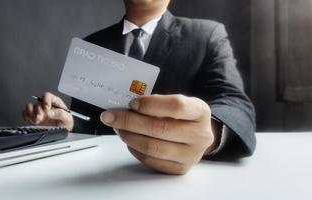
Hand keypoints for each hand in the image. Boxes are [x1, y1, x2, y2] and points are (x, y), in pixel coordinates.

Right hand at [23, 92, 73, 130]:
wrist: (65, 131)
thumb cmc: (67, 123)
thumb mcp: (67, 118)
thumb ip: (60, 113)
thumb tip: (49, 112)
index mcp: (54, 102)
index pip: (47, 96)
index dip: (45, 101)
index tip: (46, 109)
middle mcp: (45, 105)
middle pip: (37, 103)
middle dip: (38, 111)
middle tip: (40, 117)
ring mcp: (39, 111)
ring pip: (29, 106)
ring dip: (30, 113)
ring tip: (36, 120)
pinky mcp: (34, 118)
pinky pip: (25, 114)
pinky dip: (26, 117)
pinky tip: (32, 121)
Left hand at [100, 94, 219, 174]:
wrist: (199, 136)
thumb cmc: (183, 117)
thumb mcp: (177, 103)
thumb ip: (157, 103)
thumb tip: (127, 107)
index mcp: (200, 112)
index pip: (176, 106)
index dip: (150, 104)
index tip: (132, 103)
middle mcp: (200, 135)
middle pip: (159, 128)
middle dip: (129, 121)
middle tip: (111, 116)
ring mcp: (191, 155)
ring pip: (153, 147)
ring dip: (129, 136)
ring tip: (118, 128)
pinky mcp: (179, 168)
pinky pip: (151, 161)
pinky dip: (135, 149)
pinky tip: (129, 140)